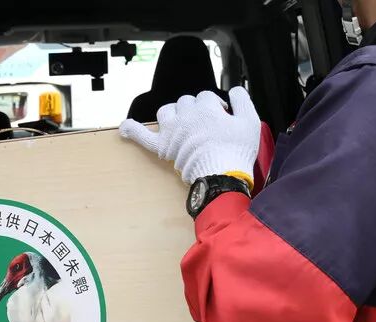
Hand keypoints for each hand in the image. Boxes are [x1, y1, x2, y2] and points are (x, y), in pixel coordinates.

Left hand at [119, 87, 261, 187]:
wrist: (222, 176)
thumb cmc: (237, 150)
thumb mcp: (250, 121)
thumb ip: (243, 100)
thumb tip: (234, 91)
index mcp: (206, 107)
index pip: (207, 97)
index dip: (215, 107)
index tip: (222, 118)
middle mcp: (186, 115)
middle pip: (187, 102)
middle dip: (196, 110)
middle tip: (206, 127)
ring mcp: (172, 130)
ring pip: (167, 111)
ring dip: (174, 114)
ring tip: (182, 125)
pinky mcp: (163, 147)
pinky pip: (142, 136)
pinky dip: (133, 130)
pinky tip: (124, 127)